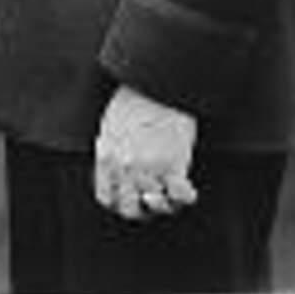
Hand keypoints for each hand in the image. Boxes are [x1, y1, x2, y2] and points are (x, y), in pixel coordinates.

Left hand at [93, 84, 198, 221]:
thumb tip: (115, 172)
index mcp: (106, 158)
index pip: (107, 198)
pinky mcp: (173, 165)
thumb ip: (111, 153)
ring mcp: (149, 169)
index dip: (119, 202)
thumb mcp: (110, 127)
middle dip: (141, 209)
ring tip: (170, 195)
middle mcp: (125, 168)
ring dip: (165, 204)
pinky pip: (180, 196)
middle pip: (129, 209)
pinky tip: (188, 191)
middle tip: (152, 202)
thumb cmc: (134, 101)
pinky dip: (185, 197)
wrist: (157, 84)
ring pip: (156, 206)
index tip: (130, 198)